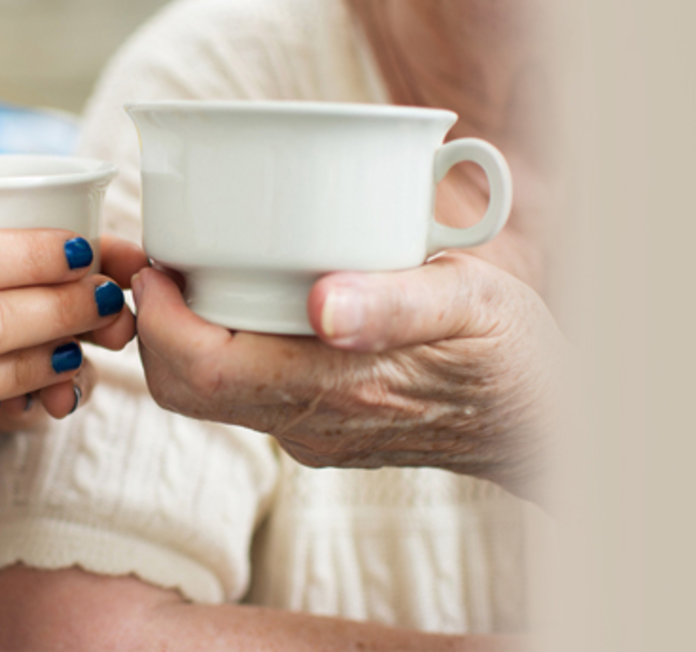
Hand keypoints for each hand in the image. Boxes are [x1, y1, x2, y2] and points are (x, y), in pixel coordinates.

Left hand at [132, 253, 564, 500]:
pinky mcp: (317, 429)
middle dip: (155, 330)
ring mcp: (309, 433)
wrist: (540, 426)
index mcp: (334, 387)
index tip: (156, 265)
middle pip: (186, 391)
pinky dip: (220, 350)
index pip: (202, 372)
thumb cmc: (509, 355)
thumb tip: (322, 303)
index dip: (160, 320)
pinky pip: (243, 395)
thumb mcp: (469, 303)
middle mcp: (308, 422)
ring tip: (187, 273)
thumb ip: (393, 304)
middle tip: (157, 264)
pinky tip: (241, 303)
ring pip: (210, 396)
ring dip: (181, 339)